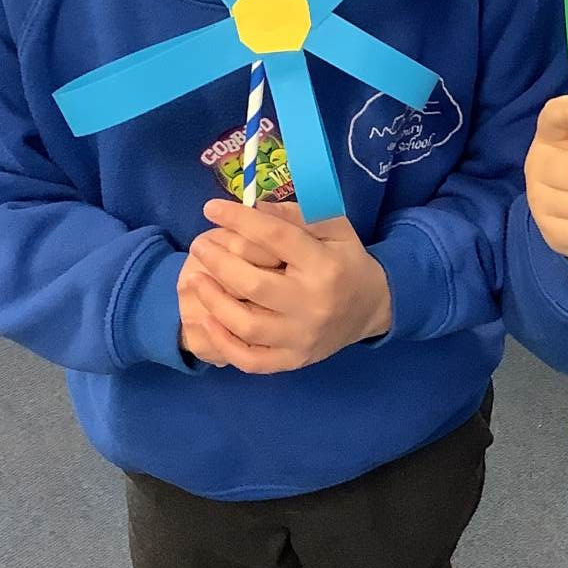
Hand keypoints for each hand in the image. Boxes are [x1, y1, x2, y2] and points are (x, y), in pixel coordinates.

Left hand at [181, 199, 392, 372]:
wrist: (372, 308)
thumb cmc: (346, 261)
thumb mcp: (334, 227)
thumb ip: (295, 215)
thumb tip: (252, 208)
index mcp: (326, 265)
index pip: (276, 237)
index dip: (239, 220)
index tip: (210, 208)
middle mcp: (313, 304)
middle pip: (254, 284)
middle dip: (218, 263)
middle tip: (199, 246)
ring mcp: (302, 337)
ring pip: (247, 325)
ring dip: (214, 301)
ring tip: (195, 279)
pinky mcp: (294, 360)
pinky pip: (251, 359)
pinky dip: (224, 343)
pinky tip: (207, 320)